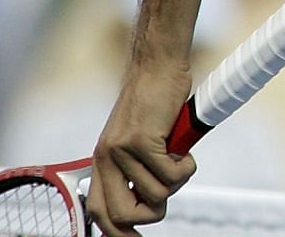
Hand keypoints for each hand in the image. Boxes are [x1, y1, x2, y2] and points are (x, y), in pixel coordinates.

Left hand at [87, 61, 196, 236]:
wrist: (158, 64)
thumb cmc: (157, 99)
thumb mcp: (140, 136)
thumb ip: (137, 165)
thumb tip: (149, 199)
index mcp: (103, 161)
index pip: (98, 211)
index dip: (115, 232)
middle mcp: (106, 159)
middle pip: (119, 216)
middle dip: (150, 215)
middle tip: (169, 193)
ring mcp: (122, 151)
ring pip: (154, 195)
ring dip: (177, 183)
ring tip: (181, 159)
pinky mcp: (142, 141)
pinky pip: (169, 175)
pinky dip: (186, 168)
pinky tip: (186, 150)